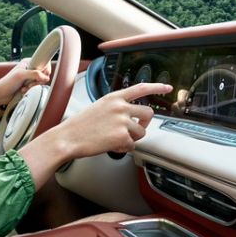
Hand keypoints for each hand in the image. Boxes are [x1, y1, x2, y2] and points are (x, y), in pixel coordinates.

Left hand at [0, 59, 51, 113]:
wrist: (0, 94)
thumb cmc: (7, 83)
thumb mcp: (21, 75)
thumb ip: (34, 74)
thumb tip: (46, 77)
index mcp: (28, 62)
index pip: (43, 62)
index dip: (45, 69)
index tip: (43, 75)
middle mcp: (30, 69)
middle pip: (44, 74)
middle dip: (37, 81)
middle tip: (29, 83)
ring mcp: (30, 78)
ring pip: (41, 82)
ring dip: (33, 87)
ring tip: (24, 87)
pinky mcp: (29, 85)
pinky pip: (36, 88)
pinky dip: (31, 91)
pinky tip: (23, 90)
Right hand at [50, 82, 171, 158]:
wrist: (68, 138)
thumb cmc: (79, 125)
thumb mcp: (98, 107)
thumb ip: (115, 108)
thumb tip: (130, 116)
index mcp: (114, 97)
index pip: (141, 88)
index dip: (157, 87)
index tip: (167, 87)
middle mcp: (120, 107)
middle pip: (148, 114)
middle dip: (144, 124)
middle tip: (136, 129)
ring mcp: (122, 121)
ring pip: (142, 132)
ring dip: (132, 139)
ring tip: (116, 140)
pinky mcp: (122, 136)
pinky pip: (132, 145)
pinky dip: (124, 149)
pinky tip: (111, 146)